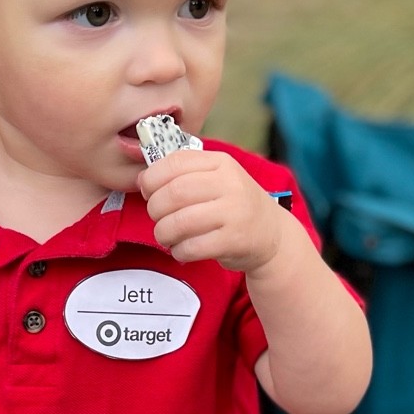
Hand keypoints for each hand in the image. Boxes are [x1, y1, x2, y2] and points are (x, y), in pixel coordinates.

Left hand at [139, 149, 285, 271]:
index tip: (148, 192)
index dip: (152, 179)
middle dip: (155, 209)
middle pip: (174, 193)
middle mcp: (230, 184)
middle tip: (157, 218)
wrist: (271, 233)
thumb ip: (182, 175)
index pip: (175, 162)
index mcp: (221, 163)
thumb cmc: (232, 205)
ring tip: (167, 236)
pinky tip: (182, 250)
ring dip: (163, 233)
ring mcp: (234, 212)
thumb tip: (142, 180)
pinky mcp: (234, 240)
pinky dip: (179, 251)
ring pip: (180, 222)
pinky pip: (192, 247)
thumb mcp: (215, 178)